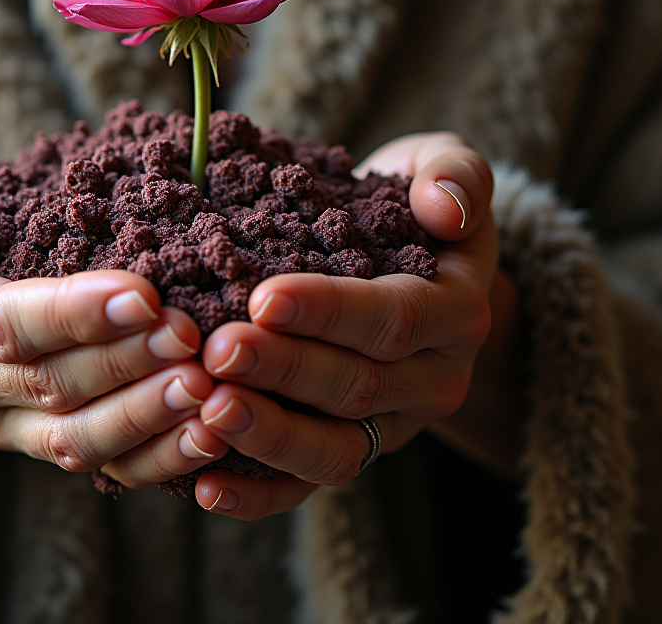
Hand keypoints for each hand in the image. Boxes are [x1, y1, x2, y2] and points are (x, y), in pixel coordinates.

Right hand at [0, 130, 229, 490]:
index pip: (5, 323)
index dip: (74, 314)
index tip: (145, 294)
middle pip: (51, 382)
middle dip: (127, 361)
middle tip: (194, 337)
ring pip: (75, 436)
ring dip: (146, 417)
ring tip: (208, 390)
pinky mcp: (34, 436)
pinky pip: (95, 461)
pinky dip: (152, 455)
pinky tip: (206, 435)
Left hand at [194, 132, 515, 520]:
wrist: (417, 260)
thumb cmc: (412, 202)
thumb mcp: (443, 167)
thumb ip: (456, 174)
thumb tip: (449, 209)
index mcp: (456, 311)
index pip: (394, 319)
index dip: (329, 312)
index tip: (262, 299)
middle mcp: (434, 379)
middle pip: (357, 386)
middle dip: (283, 371)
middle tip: (214, 351)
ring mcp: (395, 424)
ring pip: (338, 450)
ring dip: (270, 437)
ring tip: (206, 412)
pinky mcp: (358, 449)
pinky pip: (313, 487)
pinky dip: (263, 495)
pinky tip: (205, 486)